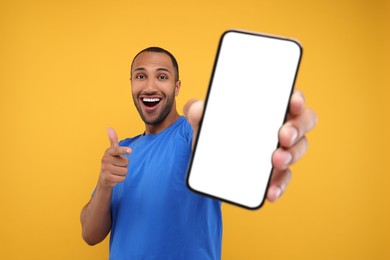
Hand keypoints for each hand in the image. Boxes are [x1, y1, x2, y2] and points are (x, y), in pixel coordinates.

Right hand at [99, 128, 131, 188]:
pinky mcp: (108, 178)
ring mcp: (106, 169)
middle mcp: (105, 160)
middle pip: (126, 162)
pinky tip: (115, 177)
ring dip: (123, 172)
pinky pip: (123, 178)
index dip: (124, 150)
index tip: (130, 151)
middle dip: (124, 164)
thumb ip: (112, 140)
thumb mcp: (112, 151)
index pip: (117, 150)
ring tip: (116, 171)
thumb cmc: (111, 162)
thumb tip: (109, 127)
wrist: (103, 178)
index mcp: (108, 152)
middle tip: (117, 165)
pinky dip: (121, 178)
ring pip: (125, 170)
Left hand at [184, 89, 317, 202]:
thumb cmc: (214, 132)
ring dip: (291, 155)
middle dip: (297, 128)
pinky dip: (279, 185)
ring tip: (276, 161)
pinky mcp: (274, 173)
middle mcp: (279, 125)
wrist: (207, 163)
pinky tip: (270, 191)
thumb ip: (197, 111)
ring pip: (297, 149)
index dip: (295, 98)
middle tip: (283, 135)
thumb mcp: (203, 121)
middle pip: (303, 121)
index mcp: (267, 106)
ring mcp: (280, 149)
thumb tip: (197, 109)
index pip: (288, 96)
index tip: (292, 103)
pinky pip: (283, 178)